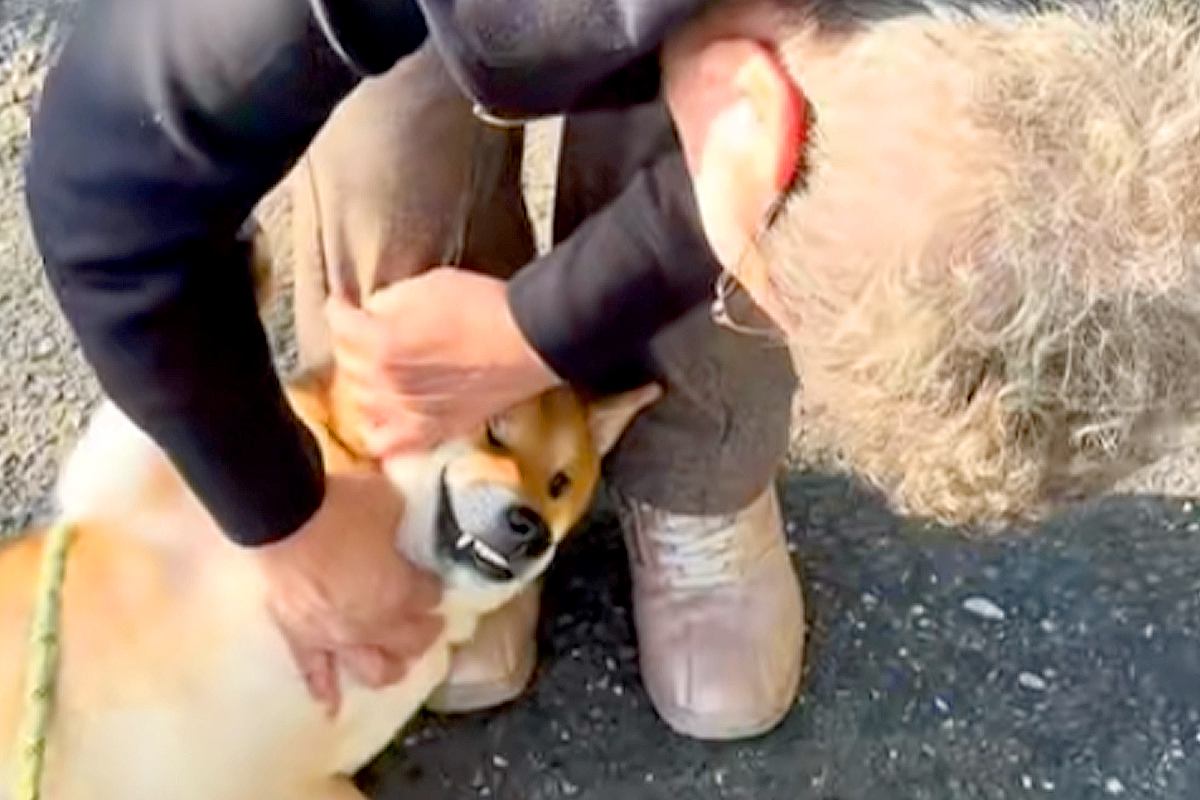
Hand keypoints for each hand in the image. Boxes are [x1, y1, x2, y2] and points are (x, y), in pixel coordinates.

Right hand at [253, 472, 443, 716]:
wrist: (280, 516)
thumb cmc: (340, 506)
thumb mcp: (387, 501)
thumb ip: (403, 517)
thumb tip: (406, 517)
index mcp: (400, 592)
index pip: (430, 597)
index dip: (433, 586)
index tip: (432, 579)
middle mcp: (374, 624)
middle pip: (411, 641)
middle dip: (425, 632)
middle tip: (430, 623)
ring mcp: (336, 637)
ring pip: (374, 669)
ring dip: (391, 667)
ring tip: (398, 662)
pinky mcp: (301, 639)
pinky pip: (313, 674)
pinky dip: (325, 692)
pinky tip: (331, 707)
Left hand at [327, 267, 559, 455]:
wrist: (530, 340)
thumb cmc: (486, 308)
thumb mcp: (428, 284)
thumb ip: (388, 301)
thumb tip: (372, 312)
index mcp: (381, 344)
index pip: (338, 323)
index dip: (339, 307)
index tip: (344, 302)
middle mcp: (387, 384)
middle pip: (346, 363)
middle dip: (351, 343)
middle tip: (363, 331)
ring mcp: (408, 413)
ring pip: (360, 402)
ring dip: (363, 381)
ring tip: (375, 368)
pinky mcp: (432, 431)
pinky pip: (386, 444)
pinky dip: (378, 430)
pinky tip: (384, 414)